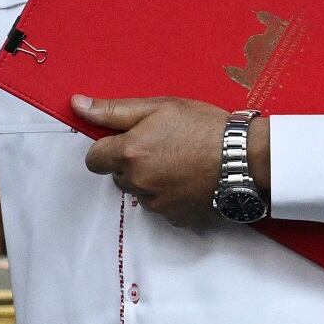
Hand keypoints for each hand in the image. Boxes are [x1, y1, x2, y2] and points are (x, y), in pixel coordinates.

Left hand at [74, 94, 265, 228]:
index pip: (93, 159)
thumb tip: (77, 105)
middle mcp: (138, 182)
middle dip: (130, 164)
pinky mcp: (176, 218)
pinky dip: (169, 196)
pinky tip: (188, 179)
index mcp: (129, 153)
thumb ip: (113, 110)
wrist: (246, 157)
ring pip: (139, 192)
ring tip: (178, 162)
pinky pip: (161, 207)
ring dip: (149, 180)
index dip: (108, 148)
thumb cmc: (204, 126)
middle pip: (117, 176)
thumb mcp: (158, 107)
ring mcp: (157, 203)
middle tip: (160, 147)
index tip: (127, 140)